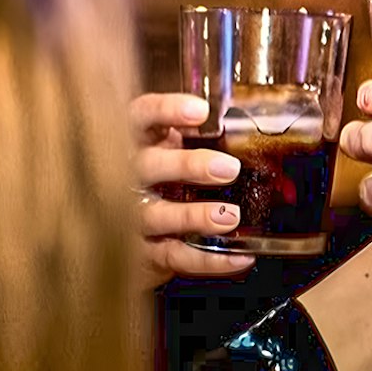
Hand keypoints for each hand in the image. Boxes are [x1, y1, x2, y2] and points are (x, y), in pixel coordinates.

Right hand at [130, 93, 254, 287]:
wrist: (127, 237)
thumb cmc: (159, 180)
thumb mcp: (171, 150)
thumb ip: (196, 139)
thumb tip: (245, 128)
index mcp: (136, 142)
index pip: (141, 116)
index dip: (166, 111)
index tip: (200, 112)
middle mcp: (126, 176)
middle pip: (146, 166)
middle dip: (186, 166)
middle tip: (228, 168)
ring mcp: (132, 216)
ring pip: (156, 215)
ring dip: (194, 216)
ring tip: (229, 217)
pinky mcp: (144, 253)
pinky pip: (176, 256)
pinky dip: (210, 260)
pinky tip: (240, 256)